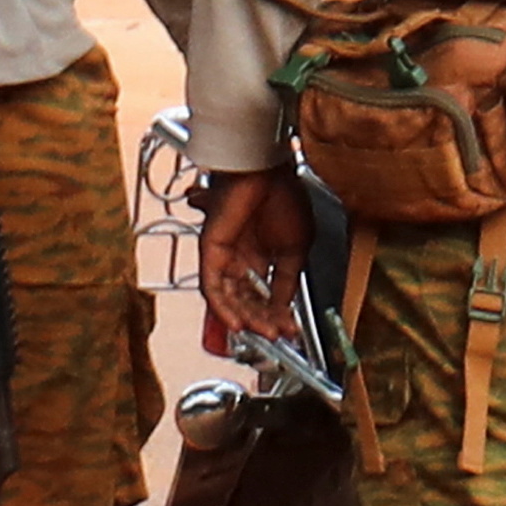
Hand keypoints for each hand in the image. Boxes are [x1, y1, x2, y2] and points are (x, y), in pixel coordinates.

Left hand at [198, 169, 310, 356]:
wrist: (266, 171)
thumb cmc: (282, 196)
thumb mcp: (296, 248)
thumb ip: (287, 280)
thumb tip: (285, 305)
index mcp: (258, 256)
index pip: (263, 296)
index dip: (276, 316)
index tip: (289, 330)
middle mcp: (238, 258)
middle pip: (245, 301)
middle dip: (262, 321)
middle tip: (277, 335)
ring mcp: (222, 256)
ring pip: (228, 299)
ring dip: (246, 319)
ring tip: (263, 333)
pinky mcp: (210, 252)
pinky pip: (212, 288)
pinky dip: (223, 308)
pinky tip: (237, 323)